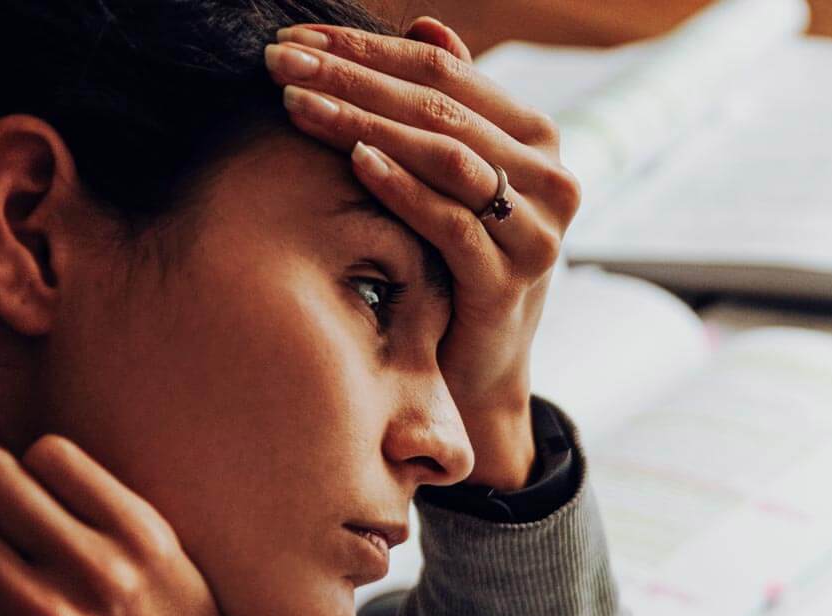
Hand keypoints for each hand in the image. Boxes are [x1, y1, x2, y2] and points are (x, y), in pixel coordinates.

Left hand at [266, 16, 584, 490]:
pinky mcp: (510, 282)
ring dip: (365, 124)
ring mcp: (537, 233)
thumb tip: (427, 26)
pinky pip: (451, 222)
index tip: (298, 38)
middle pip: (440, 110)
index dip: (368, 49)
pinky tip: (355, 160)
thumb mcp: (455, 179)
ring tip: (297, 105)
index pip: (445, 73)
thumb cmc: (458, 260)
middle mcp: (551, 179)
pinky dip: (402, 187)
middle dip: (353, 79)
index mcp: (537, 139)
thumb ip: (449, 107)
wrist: (478, 365)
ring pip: (446, 158)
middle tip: (279, 62)